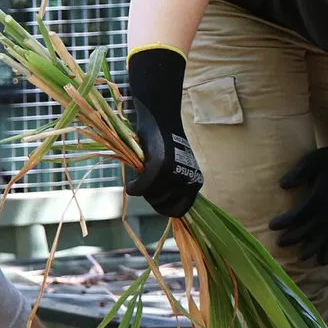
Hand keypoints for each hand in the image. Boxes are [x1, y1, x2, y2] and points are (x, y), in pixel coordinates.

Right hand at [123, 45, 202, 218]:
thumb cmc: (165, 143)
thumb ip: (173, 186)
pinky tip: (132, 183)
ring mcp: (174, 176)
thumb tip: (163, 207)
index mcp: (195, 182)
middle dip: (152, 199)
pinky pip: (141, 188)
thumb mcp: (174, 168)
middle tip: (147, 184)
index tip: (157, 200)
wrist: (160, 118)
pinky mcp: (159, 169)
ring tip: (142, 177)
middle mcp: (188, 181)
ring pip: (152, 198)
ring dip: (143, 191)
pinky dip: (134, 187)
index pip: (181, 210)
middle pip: (164, 207)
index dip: (166, 209)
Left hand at [268, 126, 327, 263]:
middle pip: (312, 227)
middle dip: (296, 237)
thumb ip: (298, 173)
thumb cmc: (327, 161)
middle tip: (280, 244)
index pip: (302, 211)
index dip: (287, 220)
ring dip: (313, 247)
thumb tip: (282, 185)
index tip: (272, 225)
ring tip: (301, 258)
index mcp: (321, 193)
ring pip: (324, 235)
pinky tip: (322, 262)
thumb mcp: (312, 161)